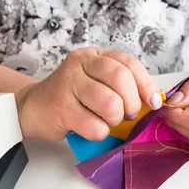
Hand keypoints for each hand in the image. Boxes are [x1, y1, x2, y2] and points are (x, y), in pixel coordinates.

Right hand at [16, 47, 161, 140]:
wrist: (34, 107)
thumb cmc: (73, 97)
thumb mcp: (98, 82)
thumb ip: (122, 85)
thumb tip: (154, 101)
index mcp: (95, 56)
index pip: (129, 64)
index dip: (146, 85)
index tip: (153, 103)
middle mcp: (81, 64)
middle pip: (121, 80)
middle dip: (131, 104)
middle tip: (127, 115)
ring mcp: (68, 83)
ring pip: (110, 104)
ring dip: (114, 119)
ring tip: (106, 121)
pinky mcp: (60, 107)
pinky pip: (95, 126)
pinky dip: (99, 133)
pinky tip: (90, 128)